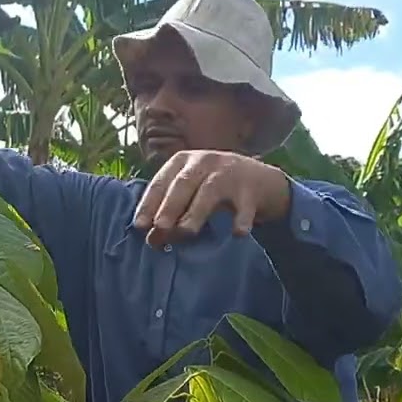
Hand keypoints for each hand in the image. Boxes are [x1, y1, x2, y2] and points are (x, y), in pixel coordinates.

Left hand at [133, 150, 290, 246]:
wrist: (261, 180)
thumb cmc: (214, 188)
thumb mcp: (190, 189)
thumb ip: (170, 210)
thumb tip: (152, 240)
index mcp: (183, 161)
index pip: (162, 181)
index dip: (149, 203)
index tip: (140, 225)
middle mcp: (204, 162)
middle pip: (184, 183)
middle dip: (170, 206)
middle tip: (160, 228)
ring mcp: (229, 173)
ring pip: (210, 192)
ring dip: (197, 212)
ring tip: (186, 232)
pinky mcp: (251, 189)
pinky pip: (245, 207)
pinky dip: (242, 219)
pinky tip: (238, 234)